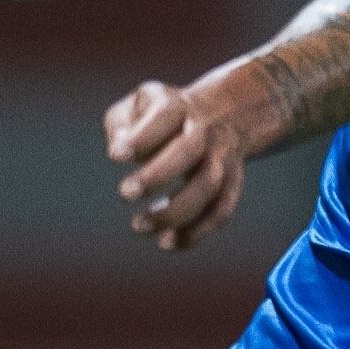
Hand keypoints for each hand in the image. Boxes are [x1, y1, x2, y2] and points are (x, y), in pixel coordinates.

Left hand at [104, 74, 261, 252]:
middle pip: (188, 151)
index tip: (117, 157)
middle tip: (124, 193)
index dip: (141, 138)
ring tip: (139, 226)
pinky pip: (221, 210)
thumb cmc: (163, 115)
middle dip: (157, 175)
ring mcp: (222, 157)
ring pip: (208, 186)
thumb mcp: (138, 105)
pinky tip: (167, 243)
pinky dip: (196, 232)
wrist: (225, 112)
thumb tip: (118, 151)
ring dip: (174, 212)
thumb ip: (121, 125)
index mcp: (177, 105)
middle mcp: (204, 130)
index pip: (163, 116)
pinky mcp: (232, 182)